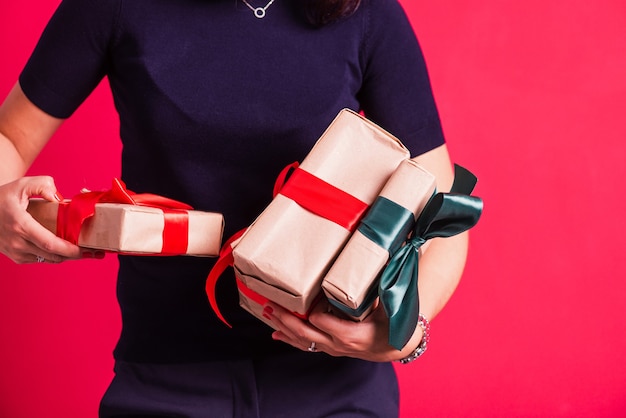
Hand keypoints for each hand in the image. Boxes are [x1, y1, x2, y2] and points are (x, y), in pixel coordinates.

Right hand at [0, 176, 81, 263]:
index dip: (71, 250)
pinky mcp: (16, 257)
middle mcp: (17, 242)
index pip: (50, 244)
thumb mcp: (21, 185)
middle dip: (76, 255)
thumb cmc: (2, 197)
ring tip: (85, 251)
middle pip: (53, 255)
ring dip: (67, 256)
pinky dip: (55, 255)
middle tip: (95, 251)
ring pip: (48, 259)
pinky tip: (66, 249)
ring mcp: (15, 252)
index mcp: (20, 225)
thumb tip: (58, 198)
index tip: (87, 249)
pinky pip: (41, 259)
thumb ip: (42, 185)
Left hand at [263, 298, 422, 362]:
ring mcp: (332, 348)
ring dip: (282, 327)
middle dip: (285, 319)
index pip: (322, 322)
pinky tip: (276, 333)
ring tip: (267, 313)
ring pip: (302, 340)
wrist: (396, 348)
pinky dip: (289, 339)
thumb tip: (380, 261)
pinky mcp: (329, 348)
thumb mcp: (390, 307)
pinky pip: (306, 345)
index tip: (304, 297)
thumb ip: (381, 287)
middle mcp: (337, 344)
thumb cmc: (392, 326)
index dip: (311, 311)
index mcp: (350, 334)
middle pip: (304, 333)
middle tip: (270, 304)